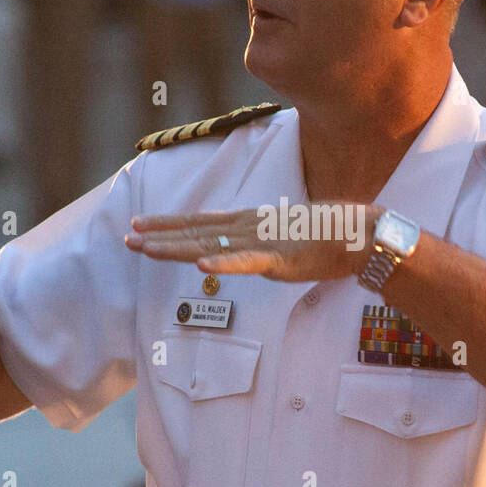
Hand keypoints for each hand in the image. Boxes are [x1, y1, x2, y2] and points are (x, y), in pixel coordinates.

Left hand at [124, 204, 382, 282]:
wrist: (357, 233)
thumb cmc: (323, 234)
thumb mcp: (280, 232)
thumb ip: (252, 234)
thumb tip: (227, 232)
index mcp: (248, 221)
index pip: (201, 222)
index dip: (169, 224)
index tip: (140, 226)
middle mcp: (247, 227)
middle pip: (196, 232)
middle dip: (160, 236)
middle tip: (128, 237)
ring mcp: (261, 242)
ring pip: (211, 245)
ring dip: (177, 247)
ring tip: (147, 248)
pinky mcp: (279, 258)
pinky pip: (246, 263)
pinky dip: (223, 263)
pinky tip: (201, 265)